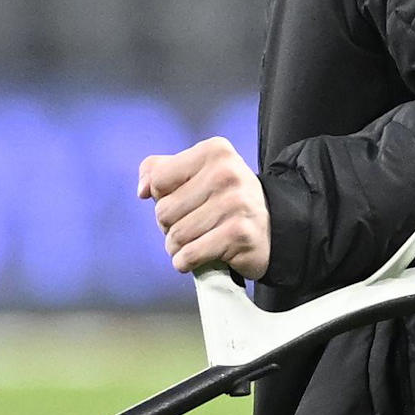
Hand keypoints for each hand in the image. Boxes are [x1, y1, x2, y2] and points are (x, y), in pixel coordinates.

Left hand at [139, 136, 270, 281]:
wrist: (273, 227)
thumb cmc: (226, 200)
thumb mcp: (196, 173)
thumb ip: (161, 171)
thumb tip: (142, 189)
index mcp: (214, 151)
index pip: (159, 180)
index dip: (162, 199)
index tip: (183, 203)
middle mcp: (226, 172)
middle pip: (164, 211)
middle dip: (169, 226)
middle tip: (192, 226)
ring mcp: (235, 203)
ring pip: (175, 236)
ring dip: (177, 247)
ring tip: (195, 242)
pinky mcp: (239, 234)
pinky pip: (190, 255)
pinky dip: (186, 262)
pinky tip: (198, 258)